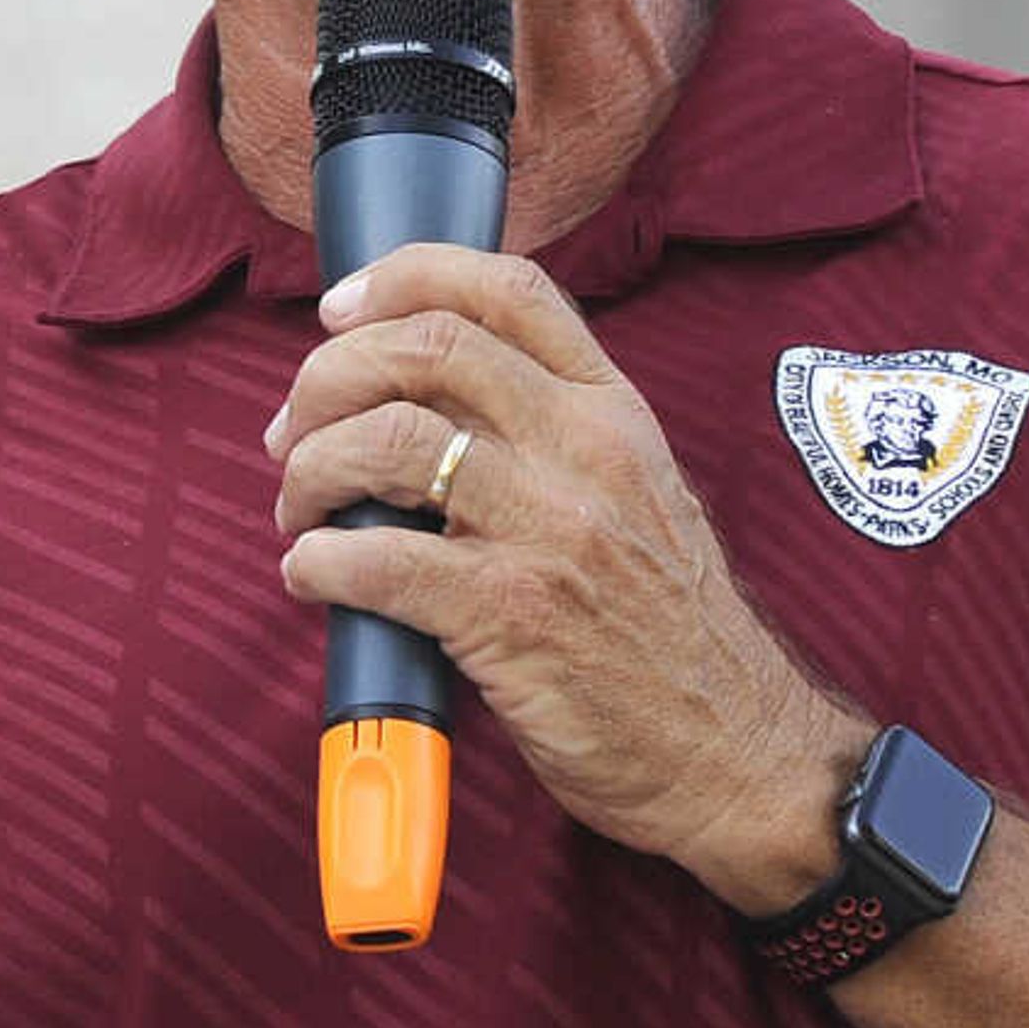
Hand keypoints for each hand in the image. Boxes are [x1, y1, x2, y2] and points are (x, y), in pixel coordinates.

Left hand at [267, 242, 861, 906]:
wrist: (736, 750)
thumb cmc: (669, 632)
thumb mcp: (636, 494)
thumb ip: (548, 434)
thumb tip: (418, 396)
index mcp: (613, 412)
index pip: (506, 287)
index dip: (402, 277)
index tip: (339, 308)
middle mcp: (586, 451)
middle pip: (426, 348)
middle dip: (326, 377)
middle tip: (292, 432)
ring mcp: (551, 530)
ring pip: (388, 441)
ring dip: (311, 470)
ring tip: (299, 512)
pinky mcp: (512, 615)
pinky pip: (377, 562)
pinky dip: (317, 563)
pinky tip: (312, 576)